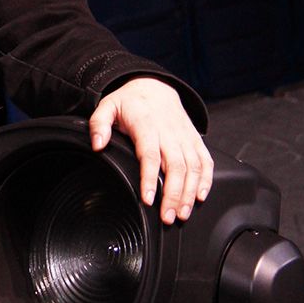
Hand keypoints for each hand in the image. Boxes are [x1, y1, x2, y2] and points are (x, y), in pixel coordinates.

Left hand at [89, 77, 212, 223]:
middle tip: (167, 217)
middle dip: (173, 194)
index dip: (149, 178)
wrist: (154, 85)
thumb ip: (98, 124)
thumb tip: (97, 144)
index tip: (148, 199)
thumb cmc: (129, 101)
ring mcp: (184, 136)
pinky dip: (206, 179)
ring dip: (189, 192)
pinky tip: (200, 196)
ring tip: (182, 214)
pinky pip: (205, 160)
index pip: (150, 155)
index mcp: (146, 124)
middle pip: (175, 166)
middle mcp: (169, 131)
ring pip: (192, 166)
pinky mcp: (194, 139)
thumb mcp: (107, 106)